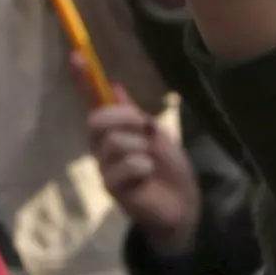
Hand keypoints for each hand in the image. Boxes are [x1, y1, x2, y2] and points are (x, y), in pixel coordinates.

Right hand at [87, 98, 198, 239]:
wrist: (183, 199)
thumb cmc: (169, 166)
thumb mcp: (156, 133)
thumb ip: (134, 113)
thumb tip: (115, 86)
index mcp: (113, 133)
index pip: (94, 109)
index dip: (93, 90)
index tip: (95, 75)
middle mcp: (103, 149)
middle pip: (95, 122)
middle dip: (123, 118)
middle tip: (145, 128)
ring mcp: (105, 168)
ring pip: (112, 142)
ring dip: (140, 145)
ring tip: (151, 159)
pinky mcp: (112, 187)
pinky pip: (123, 165)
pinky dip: (143, 165)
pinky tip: (148, 174)